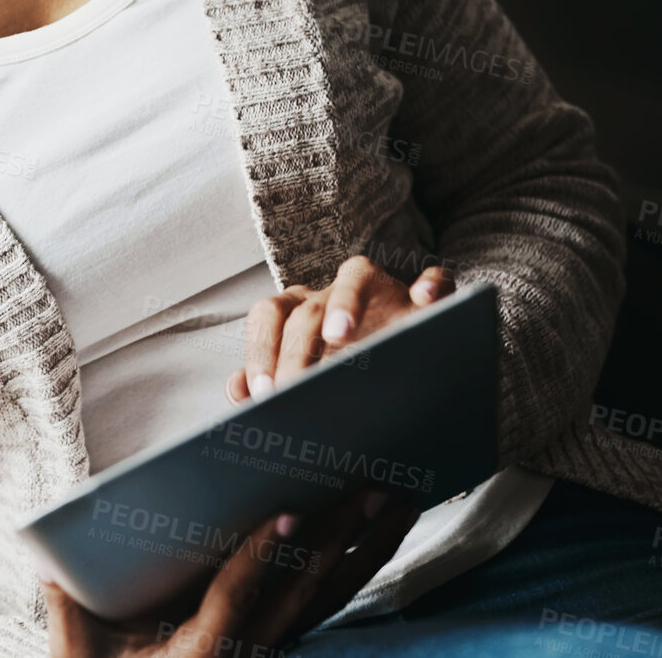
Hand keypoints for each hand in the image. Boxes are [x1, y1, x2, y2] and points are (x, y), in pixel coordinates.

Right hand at [42, 486, 420, 656]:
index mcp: (201, 656)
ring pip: (325, 597)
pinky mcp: (273, 640)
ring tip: (397, 499)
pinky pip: (321, 601)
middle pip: (302, 592)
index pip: (234, 598)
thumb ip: (66, 612)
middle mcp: (246, 655)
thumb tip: (51, 562)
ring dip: (364, 547)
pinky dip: (351, 563)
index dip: (258, 556)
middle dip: (339, 538)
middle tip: (372, 487)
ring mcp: (267, 649)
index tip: (285, 516)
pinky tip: (373, 533)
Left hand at [225, 256, 453, 403]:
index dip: (261, 349)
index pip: (268, 315)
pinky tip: (425, 298)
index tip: (264, 390)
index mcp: (298, 310)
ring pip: (356, 277)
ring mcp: (380, 290)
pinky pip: (432, 280)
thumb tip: (236, 392)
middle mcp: (332, 295)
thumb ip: (268, 379)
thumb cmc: (342, 367)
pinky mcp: (424, 297)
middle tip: (293, 389)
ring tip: (339, 334)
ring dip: (345, 302)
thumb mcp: (304, 375)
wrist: (407, 358)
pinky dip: (430, 284)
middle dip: (295, 349)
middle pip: (306, 308)